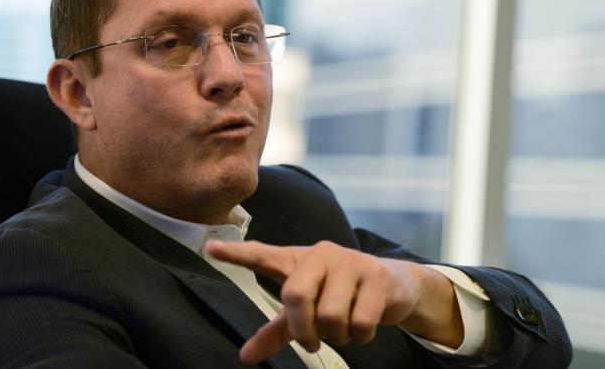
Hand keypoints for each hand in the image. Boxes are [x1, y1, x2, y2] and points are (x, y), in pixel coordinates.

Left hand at [205, 240, 461, 363]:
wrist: (394, 285)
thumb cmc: (341, 294)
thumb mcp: (308, 310)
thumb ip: (276, 330)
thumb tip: (246, 356)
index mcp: (299, 260)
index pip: (263, 256)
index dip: (237, 254)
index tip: (210, 248)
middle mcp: (322, 254)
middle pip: (295, 296)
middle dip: (304, 329)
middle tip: (312, 340)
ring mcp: (351, 262)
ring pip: (330, 316)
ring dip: (336, 336)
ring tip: (344, 328)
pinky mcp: (377, 277)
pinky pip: (359, 322)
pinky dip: (360, 336)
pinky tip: (365, 327)